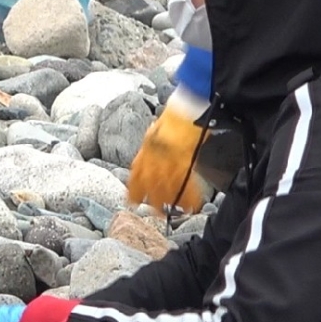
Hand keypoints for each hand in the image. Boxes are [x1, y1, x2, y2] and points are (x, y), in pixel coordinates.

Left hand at [128, 89, 210, 215]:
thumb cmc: (176, 114)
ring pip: (166, 185)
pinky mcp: (185, 158)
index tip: (130, 200)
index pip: (137, 171)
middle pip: (149, 182)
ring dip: (166, 201)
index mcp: (147, 146)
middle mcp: (155, 153)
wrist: (187, 106)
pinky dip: (189, 195)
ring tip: (167, 215)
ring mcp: (169, 157)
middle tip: (149, 212)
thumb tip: (152, 148)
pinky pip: (186, 181)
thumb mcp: (157, 128)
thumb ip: (152, 141)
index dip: (133, 188)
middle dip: (149, 198)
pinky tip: (190, 206)